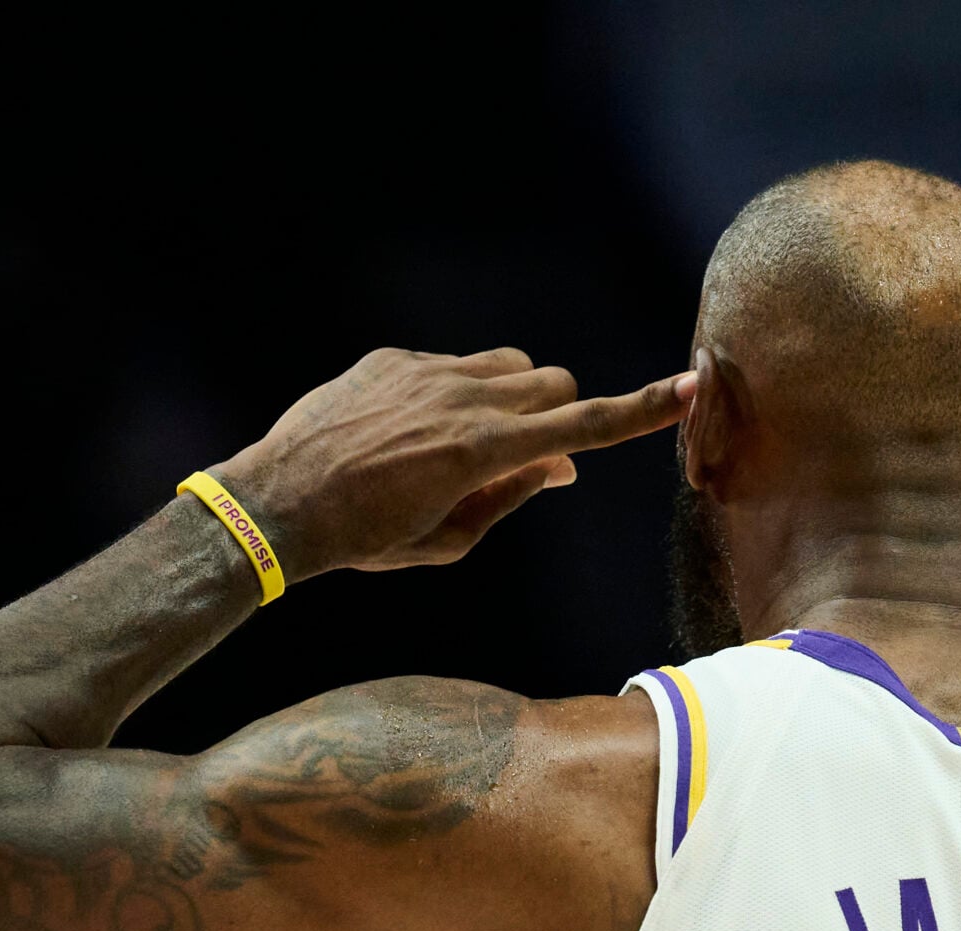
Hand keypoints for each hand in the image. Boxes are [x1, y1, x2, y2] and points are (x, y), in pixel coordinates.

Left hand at [217, 348, 693, 577]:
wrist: (275, 504)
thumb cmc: (366, 538)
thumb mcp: (449, 541)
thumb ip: (512, 496)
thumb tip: (560, 465)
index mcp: (483, 451)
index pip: (581, 426)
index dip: (640, 411)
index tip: (686, 388)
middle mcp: (462, 398)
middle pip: (552, 383)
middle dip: (557, 415)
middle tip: (527, 459)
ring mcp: (424, 372)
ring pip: (507, 365)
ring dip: (513, 397)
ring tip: (470, 441)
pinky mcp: (390, 360)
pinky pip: (450, 365)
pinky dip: (454, 392)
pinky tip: (408, 432)